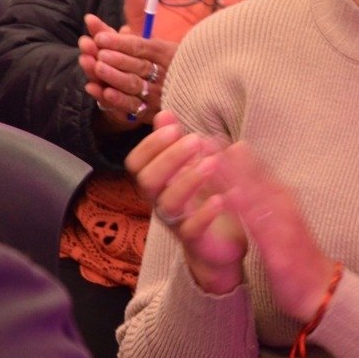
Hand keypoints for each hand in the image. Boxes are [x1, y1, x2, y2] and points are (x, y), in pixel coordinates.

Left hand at [78, 0, 176, 130]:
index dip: (121, 42)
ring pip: (134, 86)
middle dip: (117, 59)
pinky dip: (113, 99)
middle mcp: (164, 73)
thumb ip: (136, 13)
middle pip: (139, 66)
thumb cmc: (155, 57)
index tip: (100, 36)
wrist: (175, 89)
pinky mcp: (149, 112)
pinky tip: (97, 90)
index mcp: (166, 51)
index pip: (143, 47)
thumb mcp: (148, 35)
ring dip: (113, 77)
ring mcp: (157, 94)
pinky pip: (130, 107)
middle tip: (98, 53)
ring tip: (96, 67)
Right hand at [126, 112, 246, 293]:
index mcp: (158, 181)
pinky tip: (221, 198)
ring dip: (190, 180)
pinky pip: (192, 228)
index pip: (137, 163)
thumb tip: (163, 113)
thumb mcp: (190, 166)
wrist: (220, 244)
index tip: (174, 127)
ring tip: (213, 163)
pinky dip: (205, 212)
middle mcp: (160, 200)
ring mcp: (175, 221)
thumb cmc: (201, 198)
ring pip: (169, 203)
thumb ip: (176, 142)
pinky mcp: (194, 239)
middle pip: (148, 181)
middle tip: (196, 140)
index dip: (150, 145)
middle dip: (170, 158)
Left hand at [210, 141, 339, 321]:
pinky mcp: (280, 245)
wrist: (322, 289)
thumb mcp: (280, 223)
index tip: (208, 137)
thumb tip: (242, 183)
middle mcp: (284, 203)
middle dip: (227, 156)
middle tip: (201, 138)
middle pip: (252, 175)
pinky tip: (227, 196)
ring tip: (208, 159)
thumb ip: (264, 202)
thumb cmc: (297, 255)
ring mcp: (283, 222)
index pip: (254, 169)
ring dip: (232, 174)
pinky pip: (259, 222)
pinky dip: (244, 206)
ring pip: (254, 191)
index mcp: (282, 198)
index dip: (231, 153)